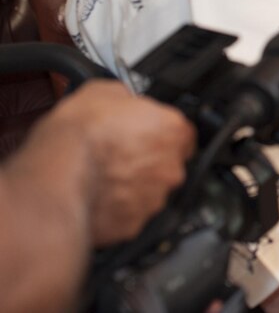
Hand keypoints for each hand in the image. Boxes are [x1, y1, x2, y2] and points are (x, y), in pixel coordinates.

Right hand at [49, 80, 195, 244]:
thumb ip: (126, 98)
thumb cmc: (79, 137)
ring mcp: (154, 198)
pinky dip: (118, 208)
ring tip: (104, 175)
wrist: (57, 178)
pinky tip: (98, 196)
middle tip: (119, 153)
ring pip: (151, 191)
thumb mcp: (102, 92)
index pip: (183, 132)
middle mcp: (171, 167)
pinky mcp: (134, 224)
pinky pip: (131, 214)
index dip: (161, 132)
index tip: (147, 132)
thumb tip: (123, 99)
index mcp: (172, 130)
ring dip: (134, 185)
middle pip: (169, 163)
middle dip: (148, 160)